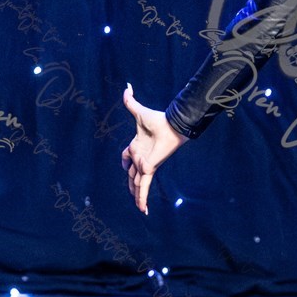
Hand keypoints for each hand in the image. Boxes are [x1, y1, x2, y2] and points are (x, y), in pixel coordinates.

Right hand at [120, 83, 187, 213]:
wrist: (172, 125)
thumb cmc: (158, 119)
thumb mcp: (139, 112)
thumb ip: (131, 101)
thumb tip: (127, 86)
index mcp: (135, 146)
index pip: (125, 158)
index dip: (124, 162)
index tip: (125, 166)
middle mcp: (139, 157)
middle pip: (131, 174)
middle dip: (131, 184)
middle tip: (132, 192)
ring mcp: (144, 164)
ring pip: (136, 184)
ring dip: (136, 195)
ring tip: (140, 207)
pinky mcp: (149, 169)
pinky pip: (143, 187)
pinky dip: (142, 198)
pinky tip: (143, 210)